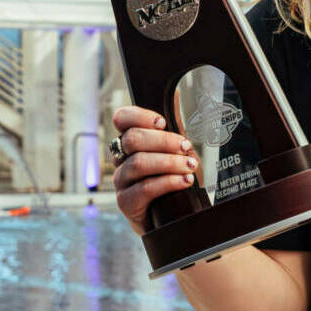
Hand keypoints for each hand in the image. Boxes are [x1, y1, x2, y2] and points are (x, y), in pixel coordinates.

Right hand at [111, 105, 201, 234]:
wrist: (170, 216)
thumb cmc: (172, 178)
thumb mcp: (176, 151)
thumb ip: (173, 129)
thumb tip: (177, 95)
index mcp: (129, 142)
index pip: (122, 119)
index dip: (140, 116)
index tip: (162, 122)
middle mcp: (120, 159)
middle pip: (132, 139)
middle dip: (164, 141)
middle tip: (186, 147)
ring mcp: (121, 181)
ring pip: (139, 163)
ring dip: (169, 162)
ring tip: (190, 167)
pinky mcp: (126, 202)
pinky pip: (145, 188)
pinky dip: (169, 182)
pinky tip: (184, 181)